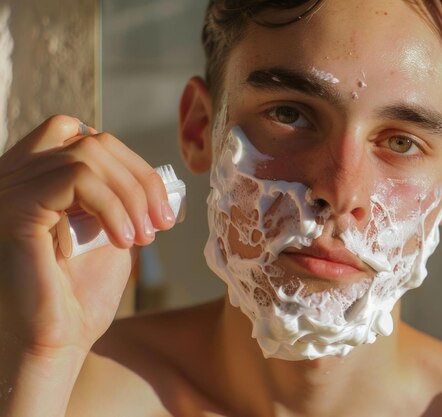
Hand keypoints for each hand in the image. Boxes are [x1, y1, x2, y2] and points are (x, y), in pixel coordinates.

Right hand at [0, 115, 174, 356]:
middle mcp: (12, 175)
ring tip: (144, 237)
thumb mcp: (111, 230)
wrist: (54, 342)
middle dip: (140, 180)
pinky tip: (123, 241)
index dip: (130, 163)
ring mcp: (9, 189)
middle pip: (91, 140)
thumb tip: (155, 176)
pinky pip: (77, 178)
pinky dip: (113, 206)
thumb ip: (120, 196)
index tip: (160, 205)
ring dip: (131, 195)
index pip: (83, 135)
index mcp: (33, 178)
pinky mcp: (14, 208)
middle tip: (161, 222)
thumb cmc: (81, 295)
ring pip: (88, 154)